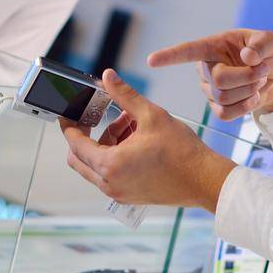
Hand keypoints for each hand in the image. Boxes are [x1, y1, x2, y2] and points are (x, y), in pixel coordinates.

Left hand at [61, 69, 234, 211]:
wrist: (204, 180)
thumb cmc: (182, 152)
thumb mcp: (150, 115)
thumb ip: (124, 95)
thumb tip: (107, 77)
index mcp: (110, 165)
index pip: (75, 144)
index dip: (69, 126)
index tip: (67, 114)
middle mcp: (109, 183)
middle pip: (78, 159)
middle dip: (85, 136)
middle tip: (95, 118)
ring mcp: (119, 192)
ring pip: (95, 166)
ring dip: (103, 144)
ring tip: (128, 124)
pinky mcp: (129, 196)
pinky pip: (109, 175)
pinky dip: (113, 156)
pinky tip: (135, 139)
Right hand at [147, 28, 272, 120]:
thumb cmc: (271, 54)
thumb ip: (263, 44)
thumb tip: (247, 56)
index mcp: (213, 46)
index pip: (187, 51)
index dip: (170, 56)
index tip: (151, 60)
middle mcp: (206, 68)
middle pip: (219, 80)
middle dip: (247, 77)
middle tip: (263, 71)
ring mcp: (210, 89)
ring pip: (223, 98)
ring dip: (249, 90)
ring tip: (259, 80)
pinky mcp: (218, 107)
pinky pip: (225, 114)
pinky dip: (244, 107)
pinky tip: (253, 98)